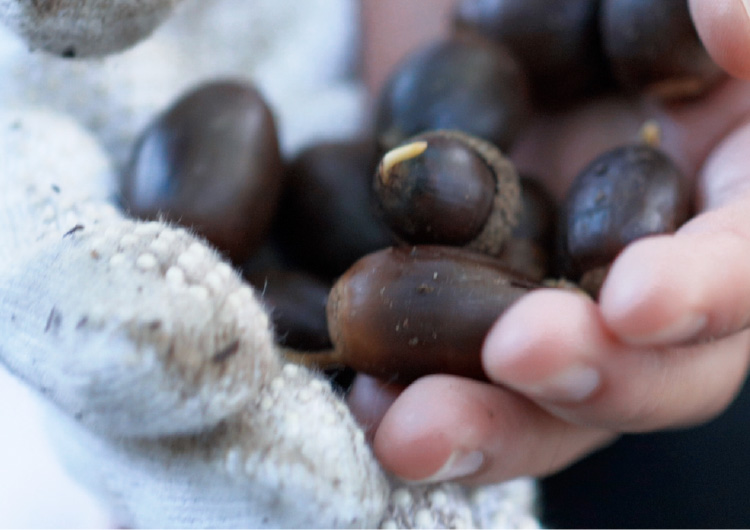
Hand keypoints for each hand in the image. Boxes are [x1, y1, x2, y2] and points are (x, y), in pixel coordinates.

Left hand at [351, 0, 749, 484]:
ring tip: (410, 432)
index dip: (706, 292)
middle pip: (661, 369)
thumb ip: (694, 14)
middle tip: (517, 357)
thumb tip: (733, 26)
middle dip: (595, 378)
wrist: (456, 10)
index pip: (744, 262)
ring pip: (548, 402)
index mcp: (722, 182)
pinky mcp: (461, 314)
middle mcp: (644, 260)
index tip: (633, 300)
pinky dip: (411, 399)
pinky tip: (367, 403)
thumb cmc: (551, 1)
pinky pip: (450, 381)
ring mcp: (549, 297)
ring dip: (488, 424)